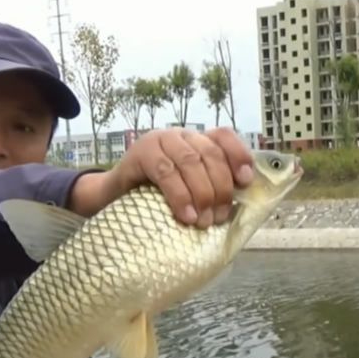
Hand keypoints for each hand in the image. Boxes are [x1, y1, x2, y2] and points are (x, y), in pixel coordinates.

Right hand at [68, 127, 254, 227]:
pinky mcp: (140, 152)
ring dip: (202, 194)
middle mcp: (181, 135)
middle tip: (217, 218)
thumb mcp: (189, 191)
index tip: (245, 182)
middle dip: (220, 188)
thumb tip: (237, 207)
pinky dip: (179, 196)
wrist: (113, 198)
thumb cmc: (156, 198)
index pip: (223, 136)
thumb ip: (210, 189)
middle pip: (210, 154)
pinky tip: (185, 216)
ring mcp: (160, 140)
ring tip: (202, 222)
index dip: (238, 156)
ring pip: (190, 162)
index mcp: (197, 141)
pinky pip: (166, 172)